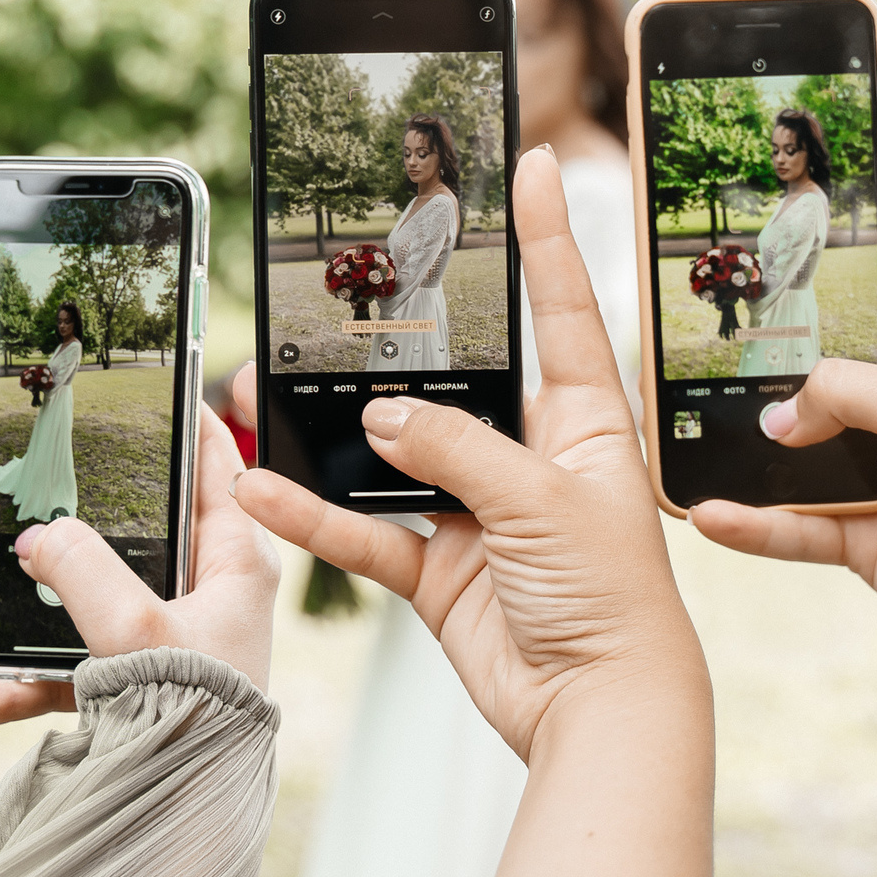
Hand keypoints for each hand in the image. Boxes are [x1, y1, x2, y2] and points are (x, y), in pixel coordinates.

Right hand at [0, 409, 278, 727]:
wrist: (190, 810)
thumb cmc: (193, 711)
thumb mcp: (133, 625)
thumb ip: (81, 568)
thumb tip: (37, 537)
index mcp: (235, 562)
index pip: (219, 467)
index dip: (192, 422)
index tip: (161, 384)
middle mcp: (205, 596)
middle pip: (139, 530)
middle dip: (78, 512)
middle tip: (35, 474)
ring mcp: (164, 641)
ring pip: (88, 601)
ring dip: (27, 605)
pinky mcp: (130, 688)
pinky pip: (64, 674)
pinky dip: (13, 686)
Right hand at [231, 147, 705, 763]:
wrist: (600, 710)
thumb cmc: (613, 600)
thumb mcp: (541, 501)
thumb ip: (457, 449)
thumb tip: (380, 416)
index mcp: (584, 422)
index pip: (562, 310)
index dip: (547, 238)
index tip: (530, 166)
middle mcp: (530, 458)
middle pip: (454, 385)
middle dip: (391, 351)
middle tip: (335, 298)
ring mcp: (481, 514)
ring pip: (392, 458)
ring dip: (331, 438)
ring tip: (264, 395)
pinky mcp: (442, 571)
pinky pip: (367, 531)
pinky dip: (315, 518)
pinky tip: (264, 493)